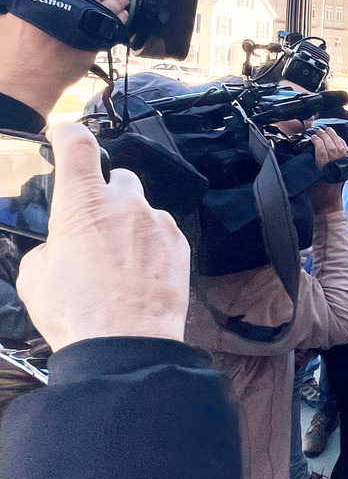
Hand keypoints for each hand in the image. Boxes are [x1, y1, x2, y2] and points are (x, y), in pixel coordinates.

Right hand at [0, 0, 130, 118]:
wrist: (22, 86)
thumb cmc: (8, 57)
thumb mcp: (6, 23)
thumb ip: (17, 9)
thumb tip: (21, 2)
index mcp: (35, 1)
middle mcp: (62, 12)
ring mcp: (79, 30)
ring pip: (105, 10)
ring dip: (116, 2)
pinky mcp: (89, 48)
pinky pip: (108, 31)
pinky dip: (116, 23)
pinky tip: (121, 19)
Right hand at [16, 123, 189, 351]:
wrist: (126, 345)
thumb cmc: (78, 312)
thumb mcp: (37, 277)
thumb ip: (48, 247)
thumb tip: (60, 247)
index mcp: (83, 203)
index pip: (79, 146)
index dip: (69, 133)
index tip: (64, 133)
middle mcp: (126, 204)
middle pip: (118, 177)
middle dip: (105, 192)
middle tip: (94, 223)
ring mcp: (158, 222)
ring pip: (142, 207)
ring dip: (130, 223)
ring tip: (118, 259)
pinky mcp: (180, 243)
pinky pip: (162, 231)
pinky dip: (150, 243)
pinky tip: (140, 271)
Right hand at [308, 127, 347, 213]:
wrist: (327, 204)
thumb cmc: (314, 195)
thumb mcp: (307, 181)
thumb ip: (307, 167)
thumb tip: (303, 150)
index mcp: (325, 172)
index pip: (322, 152)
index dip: (318, 142)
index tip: (312, 136)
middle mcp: (336, 169)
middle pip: (332, 148)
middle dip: (326, 137)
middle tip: (319, 131)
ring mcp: (343, 168)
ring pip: (341, 148)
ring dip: (335, 137)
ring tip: (328, 130)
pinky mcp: (347, 168)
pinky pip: (346, 152)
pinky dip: (342, 143)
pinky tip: (337, 138)